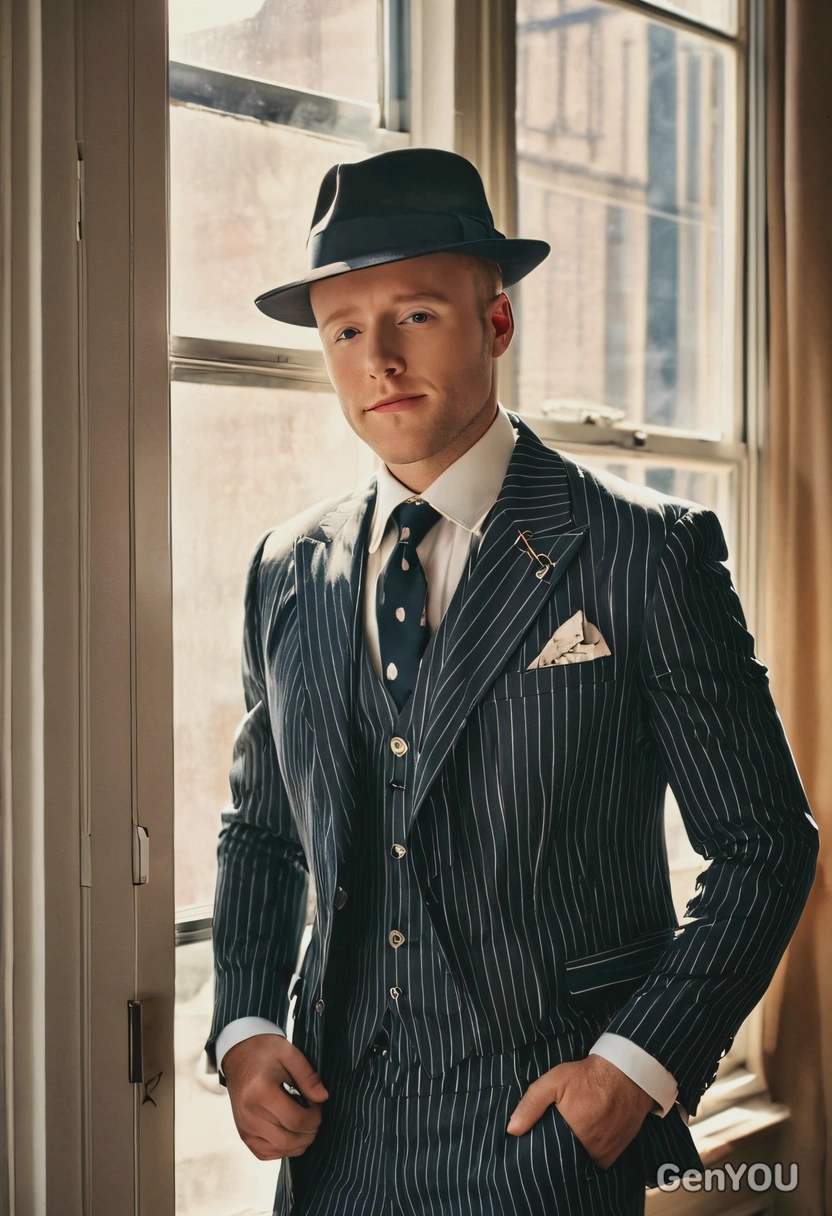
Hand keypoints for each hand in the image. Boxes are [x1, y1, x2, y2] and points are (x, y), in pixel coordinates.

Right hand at [222, 1033, 329, 1160]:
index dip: (315, 1117)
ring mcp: (245, 1128)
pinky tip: (288, 1130)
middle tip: (313, 1114)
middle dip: (310, 1132)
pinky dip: (283, 1148)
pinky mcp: (244, 1135)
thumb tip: (323, 1098)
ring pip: (281, 1150)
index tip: (317, 1104)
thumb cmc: (264, 1052)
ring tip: (302, 1121)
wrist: (239, 1056)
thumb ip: (308, 1076)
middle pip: (290, 1141)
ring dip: (299, 1142)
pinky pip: (267, 1153)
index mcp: (261, 1092)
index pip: (297, 1121)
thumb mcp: (289, 1053)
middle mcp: (250, 1114)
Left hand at [506, 1053, 653, 1168]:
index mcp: (573, 1136)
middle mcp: (591, 1151)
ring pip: (582, 1164)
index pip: (549, 1158)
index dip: (541, 1153)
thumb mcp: (554, 1081)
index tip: (535, 1146)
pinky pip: (597, 1162)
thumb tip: (511, 1130)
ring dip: (573, 1157)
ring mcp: (606, 1155)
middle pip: (566, 1163)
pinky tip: (584, 1141)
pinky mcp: (616, 1154)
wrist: (626, 1074)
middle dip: (556, 1155)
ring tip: (566, 1141)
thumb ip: (531, 1104)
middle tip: (551, 1140)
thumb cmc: (587, 1077)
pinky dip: (589, 1155)